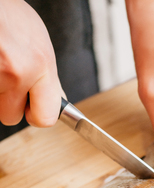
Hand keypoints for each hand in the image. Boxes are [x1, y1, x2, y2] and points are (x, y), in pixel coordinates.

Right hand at [0, 0, 62, 127]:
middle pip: (11, 117)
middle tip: (8, 79)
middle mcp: (17, 72)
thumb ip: (48, 78)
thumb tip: (57, 103)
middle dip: (9, 103)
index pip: (45, 118)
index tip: (33, 109)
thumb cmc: (10, 16)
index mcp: (40, 65)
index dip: (37, 116)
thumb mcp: (40, 46)